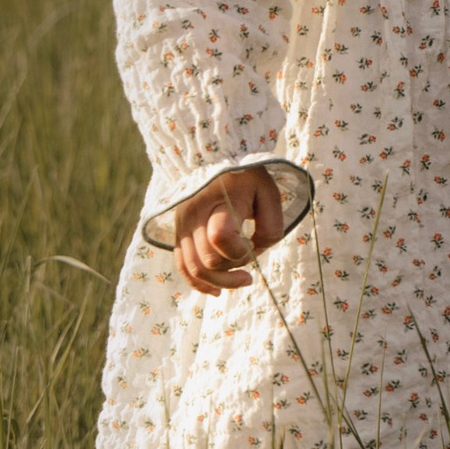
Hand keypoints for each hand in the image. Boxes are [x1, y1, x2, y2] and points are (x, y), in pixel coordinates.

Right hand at [172, 166, 284, 294]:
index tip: (253, 244)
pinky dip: (198, 283)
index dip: (240, 252)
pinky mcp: (178, 233)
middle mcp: (195, 215)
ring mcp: (182, 225)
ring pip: (193, 268)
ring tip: (241, 281)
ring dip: (219, 282)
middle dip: (233, 269)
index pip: (220, 237)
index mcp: (219, 201)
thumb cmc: (246, 176)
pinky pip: (182, 266)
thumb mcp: (268, 192)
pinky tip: (217, 290)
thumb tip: (258, 253)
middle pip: (207, 260)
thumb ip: (271, 225)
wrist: (214, 157)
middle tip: (251, 262)